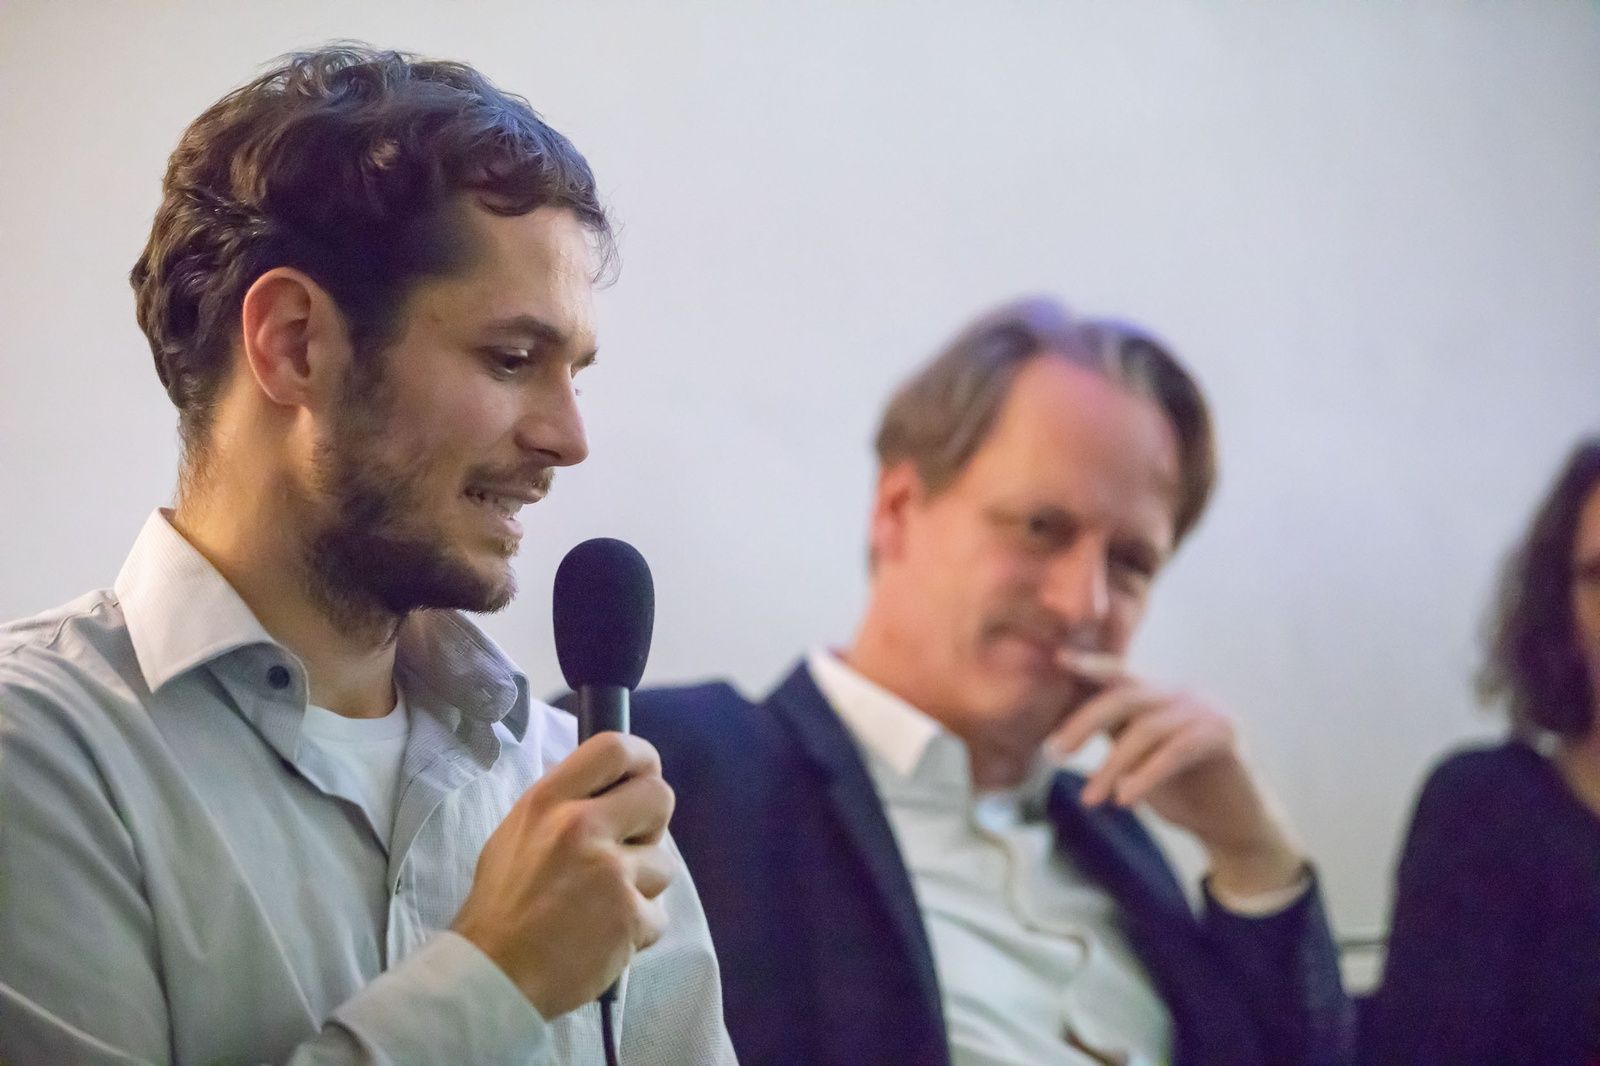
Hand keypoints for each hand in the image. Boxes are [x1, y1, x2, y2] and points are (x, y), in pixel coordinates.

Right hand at [452, 733, 675, 1018]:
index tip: (644, 774)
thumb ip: (564, 807)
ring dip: (642, 885)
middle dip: (652, 823)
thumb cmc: (503, 905)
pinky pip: (658, 914)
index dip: (642, 758)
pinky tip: (605, 936)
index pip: (613, 749)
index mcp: (549, 801)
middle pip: (659, 796)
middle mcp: (581, 826)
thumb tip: (612, 789)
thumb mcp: (518, 833)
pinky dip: (637, 930)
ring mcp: (609, 872)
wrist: (493, 975)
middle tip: (627, 849)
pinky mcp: (629, 915)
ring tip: (602, 905)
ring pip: (664, 862)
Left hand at [1046, 652, 1302, 896]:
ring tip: (1091, 799)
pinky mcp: (1224, 735)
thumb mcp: (1136, 759)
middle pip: (1124, 696)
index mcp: (1157, 694)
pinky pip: (1176, 751)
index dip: (1090, 665)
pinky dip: (1146, 775)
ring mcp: (1205, 710)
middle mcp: (1180, 694)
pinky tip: (1126, 799)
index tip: (1058, 660)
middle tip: (1054, 754)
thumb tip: (1061, 731)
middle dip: (1084, 724)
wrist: (1233, 824)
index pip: (1119, 673)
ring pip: (1146, 729)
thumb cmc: (1180, 790)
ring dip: (1112, 767)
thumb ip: (1112, 735)